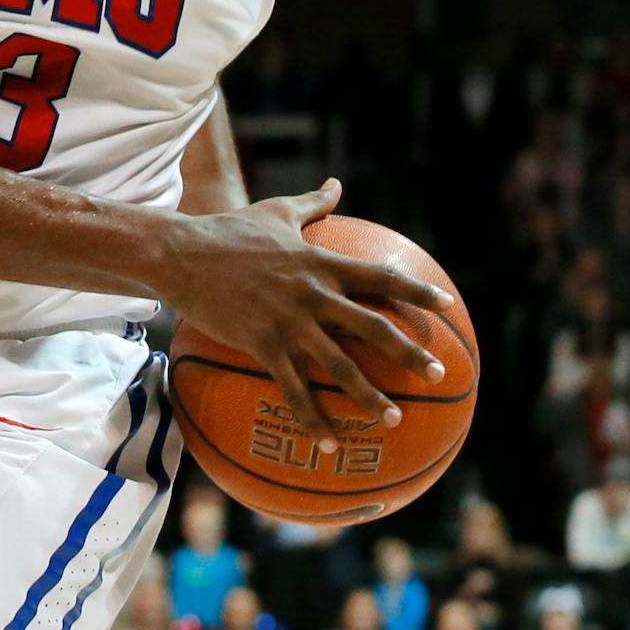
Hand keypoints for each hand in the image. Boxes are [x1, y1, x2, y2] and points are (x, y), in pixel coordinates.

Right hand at [165, 179, 453, 448]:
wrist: (181, 254)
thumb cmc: (228, 231)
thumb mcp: (275, 211)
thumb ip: (312, 202)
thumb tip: (336, 185)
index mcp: (320, 261)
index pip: (381, 276)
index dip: (417, 291)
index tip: (447, 306)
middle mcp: (313, 293)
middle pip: (373, 324)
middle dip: (409, 351)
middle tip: (437, 374)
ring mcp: (289, 321)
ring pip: (340, 364)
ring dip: (370, 395)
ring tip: (394, 419)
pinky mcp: (263, 343)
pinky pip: (294, 388)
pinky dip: (313, 418)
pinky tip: (327, 444)